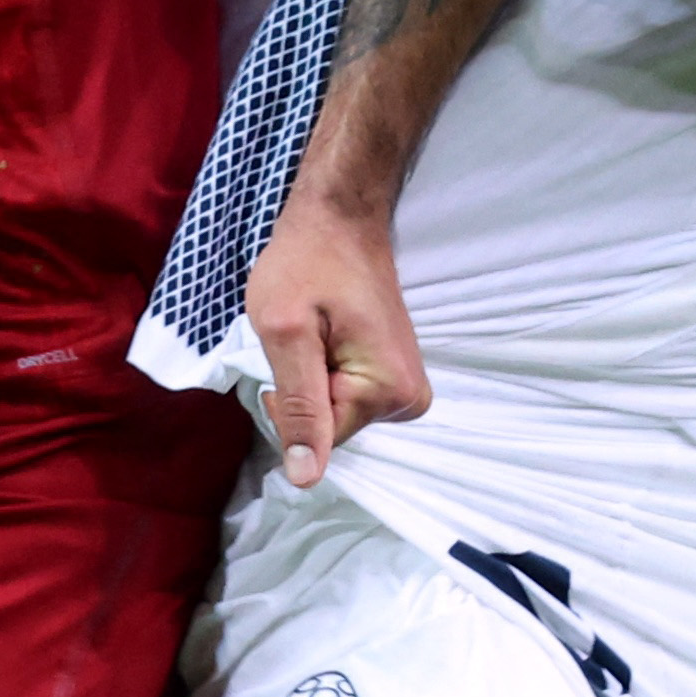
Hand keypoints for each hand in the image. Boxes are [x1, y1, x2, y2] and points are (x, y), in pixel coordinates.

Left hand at [245, 196, 429, 489]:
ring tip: (314, 328)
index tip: (290, 349)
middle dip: (301, 388)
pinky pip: (344, 393)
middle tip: (302, 333)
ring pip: (334, 410)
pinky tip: (324, 332)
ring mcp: (406, 387)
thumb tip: (306, 479)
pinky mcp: (394, 374)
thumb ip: (299, 407)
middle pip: (331, 426)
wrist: (339, 218)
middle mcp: (410, 400)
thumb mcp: (286, 334)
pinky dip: (323, 369)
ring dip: (311, 376)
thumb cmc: (306, 263)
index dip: (287, 399)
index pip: (319, 438)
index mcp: (389, 394)